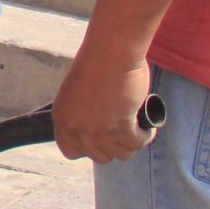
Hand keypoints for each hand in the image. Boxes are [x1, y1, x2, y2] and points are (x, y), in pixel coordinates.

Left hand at [53, 41, 156, 164]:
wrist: (111, 51)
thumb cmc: (98, 64)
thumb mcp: (77, 93)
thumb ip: (82, 114)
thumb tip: (99, 132)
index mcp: (62, 118)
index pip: (71, 151)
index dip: (88, 148)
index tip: (101, 139)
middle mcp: (77, 128)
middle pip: (100, 157)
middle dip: (113, 146)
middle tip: (123, 131)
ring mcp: (99, 130)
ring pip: (122, 153)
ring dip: (131, 142)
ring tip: (136, 128)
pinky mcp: (121, 127)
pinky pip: (137, 143)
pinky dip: (145, 136)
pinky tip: (147, 127)